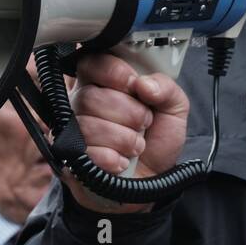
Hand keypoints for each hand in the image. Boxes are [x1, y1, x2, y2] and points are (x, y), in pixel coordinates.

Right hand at [62, 52, 189, 213]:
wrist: (150, 182)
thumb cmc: (156, 141)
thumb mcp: (174, 110)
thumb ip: (167, 88)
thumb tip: (144, 84)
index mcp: (104, 81)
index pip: (93, 62)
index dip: (114, 72)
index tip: (135, 86)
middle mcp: (82, 101)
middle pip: (91, 96)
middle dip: (128, 113)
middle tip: (144, 123)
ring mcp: (72, 129)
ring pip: (88, 125)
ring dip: (123, 139)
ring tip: (137, 146)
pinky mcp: (71, 156)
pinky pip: (85, 151)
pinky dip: (112, 158)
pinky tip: (122, 162)